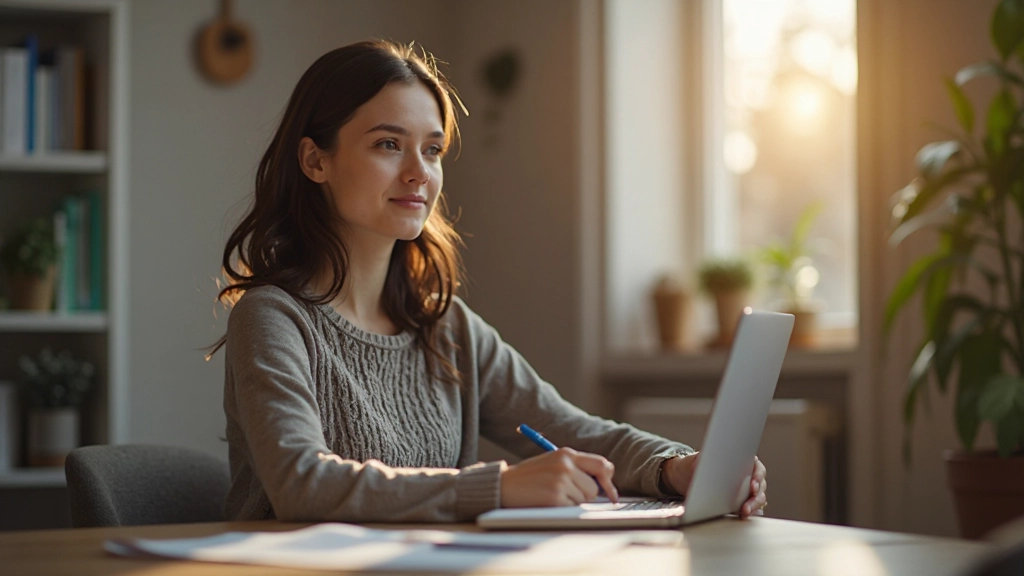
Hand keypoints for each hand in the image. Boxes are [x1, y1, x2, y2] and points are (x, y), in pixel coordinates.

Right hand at [500, 447, 618, 506]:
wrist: (503, 485)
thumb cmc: (529, 477)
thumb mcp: (553, 463)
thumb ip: (576, 467)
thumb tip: (604, 482)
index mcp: (566, 453)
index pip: (602, 464)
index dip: (608, 480)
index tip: (611, 493)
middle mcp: (566, 465)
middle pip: (594, 488)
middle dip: (584, 495)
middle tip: (564, 494)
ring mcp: (561, 481)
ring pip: (584, 500)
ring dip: (572, 502)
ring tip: (551, 495)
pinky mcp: (555, 497)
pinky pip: (572, 509)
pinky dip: (562, 509)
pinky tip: (547, 501)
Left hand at [661, 453, 766, 518]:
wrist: (686, 476)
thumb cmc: (695, 465)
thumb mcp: (699, 459)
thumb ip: (708, 458)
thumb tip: (711, 458)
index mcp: (743, 461)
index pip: (757, 468)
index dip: (757, 476)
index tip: (752, 485)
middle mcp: (748, 476)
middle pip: (760, 487)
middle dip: (755, 497)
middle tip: (746, 505)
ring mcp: (747, 490)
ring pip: (758, 499)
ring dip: (752, 507)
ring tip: (744, 512)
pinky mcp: (741, 502)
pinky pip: (751, 508)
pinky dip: (750, 513)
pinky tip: (743, 516)